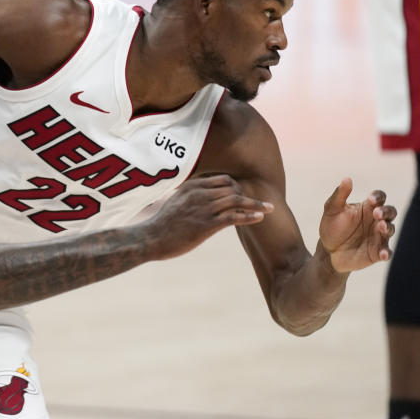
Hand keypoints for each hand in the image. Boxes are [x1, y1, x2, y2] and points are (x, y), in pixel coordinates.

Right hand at [143, 174, 273, 260]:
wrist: (150, 239)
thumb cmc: (161, 224)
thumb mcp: (175, 203)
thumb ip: (189, 197)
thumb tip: (198, 198)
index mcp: (192, 186)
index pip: (223, 180)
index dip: (238, 186)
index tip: (247, 194)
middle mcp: (199, 194)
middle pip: (233, 189)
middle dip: (249, 196)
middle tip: (262, 203)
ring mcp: (203, 209)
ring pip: (237, 201)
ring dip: (256, 205)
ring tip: (270, 209)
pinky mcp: (206, 225)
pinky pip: (233, 217)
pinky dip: (249, 216)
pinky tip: (260, 218)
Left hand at [319, 177, 396, 271]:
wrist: (328, 251)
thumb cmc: (332, 228)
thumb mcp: (332, 210)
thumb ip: (339, 195)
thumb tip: (347, 179)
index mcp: (367, 208)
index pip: (379, 198)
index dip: (378, 197)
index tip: (370, 199)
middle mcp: (376, 220)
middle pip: (390, 212)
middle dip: (386, 211)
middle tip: (376, 213)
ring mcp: (379, 236)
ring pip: (391, 229)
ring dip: (388, 228)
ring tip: (381, 227)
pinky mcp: (377, 252)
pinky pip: (387, 251)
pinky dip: (386, 252)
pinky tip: (383, 254)